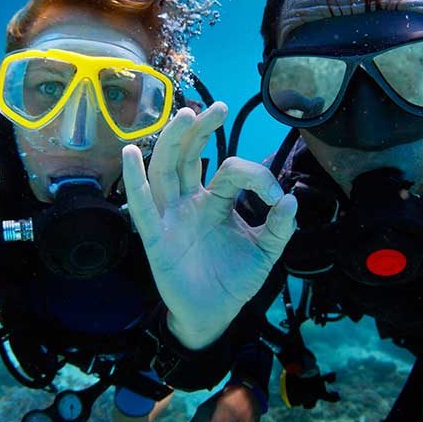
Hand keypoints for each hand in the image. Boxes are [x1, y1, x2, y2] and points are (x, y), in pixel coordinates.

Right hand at [122, 102, 296, 348]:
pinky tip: (131, 154)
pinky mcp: (156, 239)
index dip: (253, 175)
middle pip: (188, 156)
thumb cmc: (235, 279)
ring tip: (183, 115)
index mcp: (215, 201)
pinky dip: (135, 181)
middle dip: (200, 130)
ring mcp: (171, 218)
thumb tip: (290, 199)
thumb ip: (279, 227)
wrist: (215, 314)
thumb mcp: (266, 252)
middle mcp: (189, 202)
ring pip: (165, 171)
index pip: (229, 171)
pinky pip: (143, 208)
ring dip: (172, 142)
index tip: (274, 195)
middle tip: (216, 107)